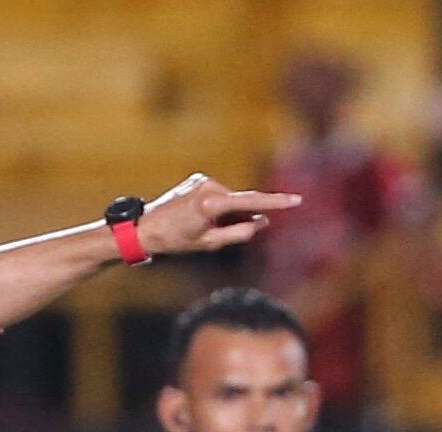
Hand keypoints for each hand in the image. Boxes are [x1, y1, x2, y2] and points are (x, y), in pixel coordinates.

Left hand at [136, 173, 302, 259]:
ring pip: (228, 200)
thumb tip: (262, 222)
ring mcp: (203, 180)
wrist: (145, 227)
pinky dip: (217, 207)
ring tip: (201, 228)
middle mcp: (209, 186)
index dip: (275, 203)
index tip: (296, 199)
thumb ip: (240, 232)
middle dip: (239, 219)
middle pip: (239, 204)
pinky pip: (217, 195)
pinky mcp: (197, 179)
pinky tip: (198, 218)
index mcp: (212, 203)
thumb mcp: (211, 243)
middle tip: (216, 236)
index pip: (251, 202)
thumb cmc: (175, 240)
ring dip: (226, 213)